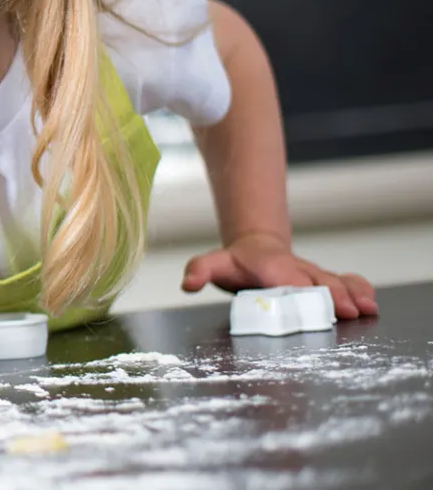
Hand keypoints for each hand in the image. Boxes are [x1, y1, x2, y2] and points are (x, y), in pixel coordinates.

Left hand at [182, 232, 378, 319]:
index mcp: (269, 266)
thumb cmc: (235, 263)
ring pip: (336, 281)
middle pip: (317, 282)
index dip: (299, 290)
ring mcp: (312, 273)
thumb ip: (199, 270)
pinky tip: (372, 303)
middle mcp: (296, 269)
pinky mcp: (324, 279)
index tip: (310, 301)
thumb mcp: (212, 263)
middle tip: (348, 312)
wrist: (256, 248)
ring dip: (352, 294)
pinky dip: (360, 289)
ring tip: (367, 309)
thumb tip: (188, 284)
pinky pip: (346, 280)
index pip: (286, 279)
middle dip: (333, 296)